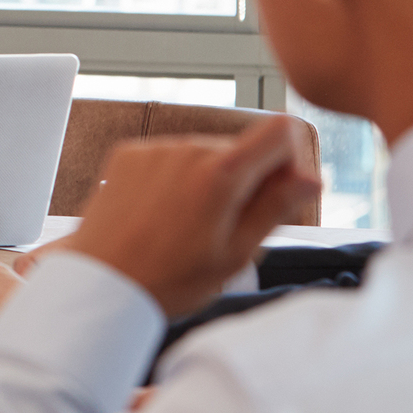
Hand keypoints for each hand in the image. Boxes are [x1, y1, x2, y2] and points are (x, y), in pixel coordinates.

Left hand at [65, 116, 320, 318]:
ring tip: (189, 227)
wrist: (101, 282)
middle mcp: (187, 149)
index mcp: (221, 173)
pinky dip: (176, 178)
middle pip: (242, 149)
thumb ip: (276, 208)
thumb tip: (311, 178)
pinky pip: (170, 156)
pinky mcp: (128, 153)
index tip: (282, 190)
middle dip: (248, 181)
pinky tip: (164, 214)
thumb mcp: (236, 253)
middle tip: (227, 229)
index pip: (279, 130)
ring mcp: (154, 149)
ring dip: (209, 181)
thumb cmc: (170, 279)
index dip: (291, 157)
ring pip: (205, 154)